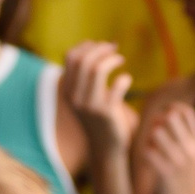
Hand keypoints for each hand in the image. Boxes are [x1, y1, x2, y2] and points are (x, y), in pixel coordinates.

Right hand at [60, 42, 137, 157]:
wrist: (105, 148)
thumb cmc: (100, 116)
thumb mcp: (87, 95)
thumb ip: (88, 74)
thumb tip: (100, 45)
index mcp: (67, 90)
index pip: (71, 56)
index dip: (88, 46)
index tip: (102, 46)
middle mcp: (74, 97)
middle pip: (84, 59)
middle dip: (101, 49)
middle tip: (115, 49)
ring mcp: (89, 105)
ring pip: (97, 69)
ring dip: (112, 59)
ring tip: (120, 59)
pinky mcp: (106, 113)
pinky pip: (117, 86)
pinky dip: (124, 78)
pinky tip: (127, 80)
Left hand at [140, 103, 194, 193]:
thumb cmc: (185, 180)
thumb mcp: (194, 156)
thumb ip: (186, 135)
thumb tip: (170, 113)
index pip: (187, 112)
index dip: (172, 108)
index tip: (163, 117)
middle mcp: (191, 149)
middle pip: (171, 116)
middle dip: (157, 119)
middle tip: (153, 132)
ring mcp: (179, 162)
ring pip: (157, 132)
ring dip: (148, 136)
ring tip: (149, 146)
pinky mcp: (166, 175)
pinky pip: (148, 152)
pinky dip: (145, 152)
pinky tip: (148, 159)